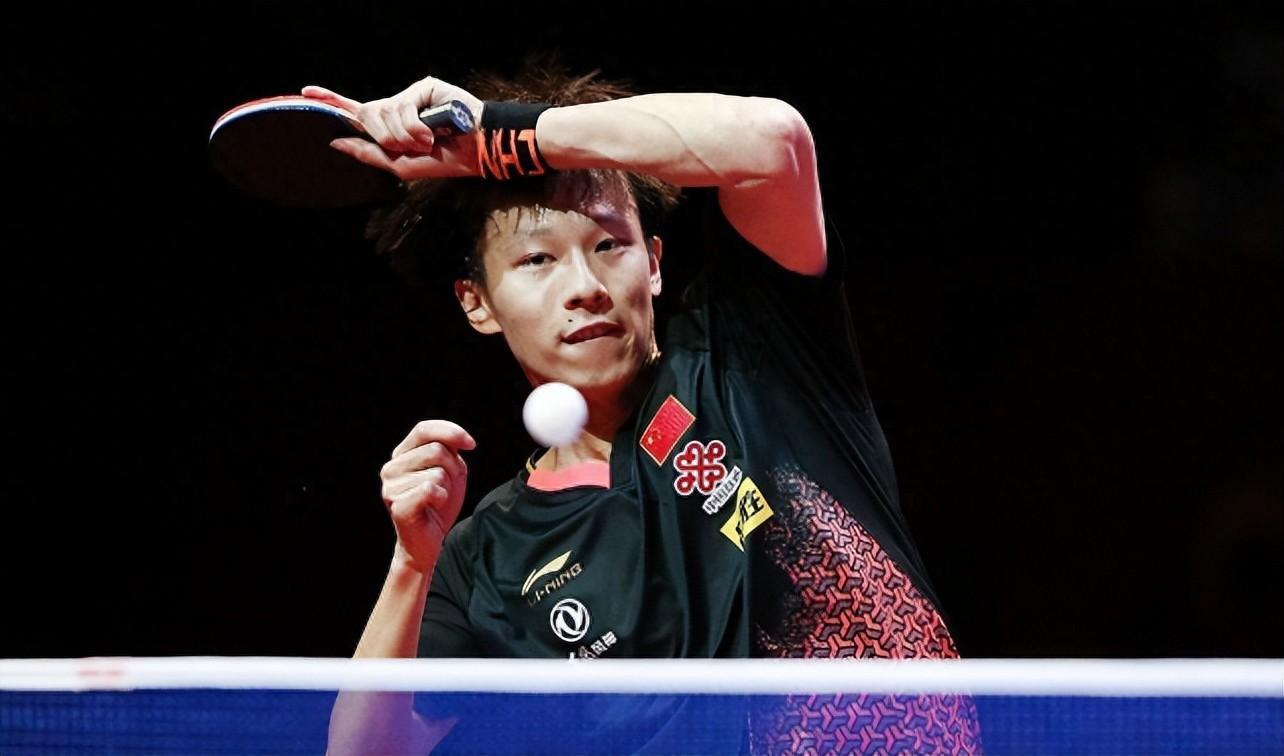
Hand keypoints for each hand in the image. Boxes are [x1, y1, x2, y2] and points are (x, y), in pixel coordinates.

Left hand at [301, 77, 483, 179]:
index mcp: (389, 125)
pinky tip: (432, 132)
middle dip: (386, 139)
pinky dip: (415, 127)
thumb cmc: (442, 160)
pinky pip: (402, 107)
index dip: (332, 100)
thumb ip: (368, 153)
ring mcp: (410, 95)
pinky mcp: (423, 87)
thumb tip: (335, 141)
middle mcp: (396, 106)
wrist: (473, 152)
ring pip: (384, 114)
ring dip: (404, 137)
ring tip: (427, 142)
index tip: (307, 92)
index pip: (355, 110)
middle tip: (412, 148)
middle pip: (367, 116)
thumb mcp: (400, 165)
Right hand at [380, 420, 476, 573]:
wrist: (428, 542)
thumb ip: (450, 449)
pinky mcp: (399, 506)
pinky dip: (441, 498)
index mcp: (401, 455)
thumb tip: (462, 440)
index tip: (472, 445)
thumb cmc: (438, 504)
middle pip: (435, 450)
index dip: (451, 431)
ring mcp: (391, 488)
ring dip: (447, 486)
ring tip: (437, 500)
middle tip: (447, 486)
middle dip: (452, 468)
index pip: (423, 429)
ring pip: (436, 471)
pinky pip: (431, 489)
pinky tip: (434, 508)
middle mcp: (391, 468)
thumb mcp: (449, 470)